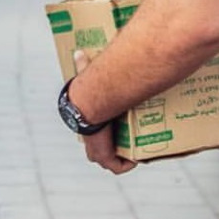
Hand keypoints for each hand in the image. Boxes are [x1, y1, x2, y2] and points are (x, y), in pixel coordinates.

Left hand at [73, 51, 136, 174]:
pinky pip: (119, 167)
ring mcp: (97, 152)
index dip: (109, 133)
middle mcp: (90, 142)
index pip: (97, 135)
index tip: (123, 126)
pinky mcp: (105, 159)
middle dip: (118, 146)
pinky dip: (128, 164)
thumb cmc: (89, 89)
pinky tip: (139, 156)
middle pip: (105, 149)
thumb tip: (79, 52)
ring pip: (112, 158)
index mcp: (88, 126)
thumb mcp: (88, 77)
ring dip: (125, 155)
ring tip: (140, 146)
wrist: (90, 103)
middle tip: (134, 137)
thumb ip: (83, 65)